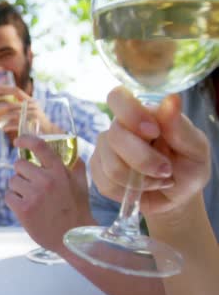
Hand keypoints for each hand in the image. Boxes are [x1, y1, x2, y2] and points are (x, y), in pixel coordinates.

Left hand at [0, 85, 57, 141]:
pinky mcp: (33, 124)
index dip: (4, 89)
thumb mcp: (29, 113)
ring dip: (1, 119)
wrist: (52, 133)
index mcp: (30, 101)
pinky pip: (17, 124)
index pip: (16, 90)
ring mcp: (33, 114)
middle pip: (11, 105)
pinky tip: (2, 129)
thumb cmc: (37, 123)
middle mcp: (32, 105)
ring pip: (12, 115)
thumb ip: (17, 109)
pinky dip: (8, 126)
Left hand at [5, 135, 93, 252]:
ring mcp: (34, 195)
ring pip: (12, 181)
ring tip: (31, 199)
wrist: (73, 239)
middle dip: (22, 173)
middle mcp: (46, 181)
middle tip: (31, 184)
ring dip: (18, 188)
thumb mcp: (81, 184)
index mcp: (59, 171)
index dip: (26, 140)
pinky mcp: (23, 209)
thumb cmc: (77, 210)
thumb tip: (70, 151)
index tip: (18, 142)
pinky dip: (14, 200)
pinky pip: (8, 196)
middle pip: (19, 164)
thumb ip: (75, 166)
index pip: (39, 147)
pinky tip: (25, 207)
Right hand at [90, 86, 209, 218]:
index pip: (118, 97)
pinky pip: (105, 183)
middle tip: (165, 170)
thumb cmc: (188, 168)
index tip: (153, 132)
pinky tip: (141, 189)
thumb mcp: (196, 148)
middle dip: (142, 160)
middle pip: (114, 136)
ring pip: (110, 165)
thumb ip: (180, 127)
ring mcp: (105, 149)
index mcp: (141, 113)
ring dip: (139, 180)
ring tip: (157, 180)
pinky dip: (128, 192)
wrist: (177, 197)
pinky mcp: (98, 172)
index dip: (130, 114)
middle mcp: (119, 128)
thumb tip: (172, 99)